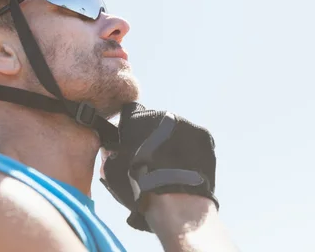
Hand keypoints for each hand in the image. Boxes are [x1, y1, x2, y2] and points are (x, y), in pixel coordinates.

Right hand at [100, 103, 217, 231]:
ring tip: (171, 166)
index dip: (130, 128)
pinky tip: (185, 167)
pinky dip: (190, 151)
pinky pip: (194, 140)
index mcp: (138, 118)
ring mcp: (187, 123)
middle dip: (154, 136)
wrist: (176, 201)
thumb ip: (110, 155)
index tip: (131, 142)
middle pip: (156, 121)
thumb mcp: (113, 171)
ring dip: (173, 142)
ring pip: (177, 130)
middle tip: (153, 158)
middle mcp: (163, 114)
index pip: (131, 113)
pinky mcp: (204, 135)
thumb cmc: (140, 188)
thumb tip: (110, 150)